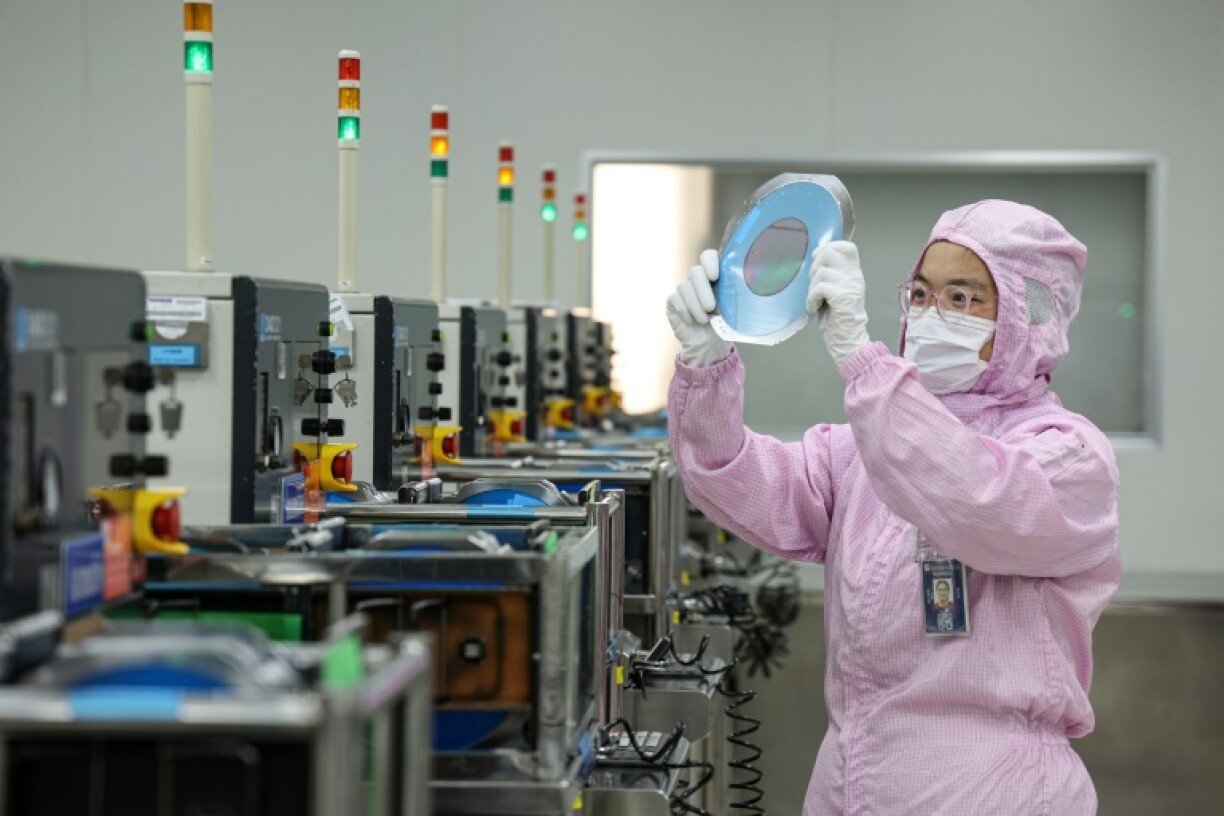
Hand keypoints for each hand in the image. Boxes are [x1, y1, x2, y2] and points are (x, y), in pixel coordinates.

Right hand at [666, 249, 732, 367]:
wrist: (709, 342)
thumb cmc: (722, 322)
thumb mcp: (731, 309)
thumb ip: (730, 297)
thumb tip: (732, 295)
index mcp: (714, 275)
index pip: (708, 257)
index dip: (709, 262)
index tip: (715, 277)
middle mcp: (697, 278)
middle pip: (695, 272)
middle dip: (703, 290)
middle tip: (710, 307)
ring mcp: (684, 288)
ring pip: (684, 287)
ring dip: (695, 306)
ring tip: (704, 320)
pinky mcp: (673, 300)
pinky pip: (676, 300)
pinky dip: (685, 312)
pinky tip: (692, 322)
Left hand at [807, 240, 870, 364]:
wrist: (848, 341)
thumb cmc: (837, 318)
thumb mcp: (835, 291)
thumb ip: (831, 275)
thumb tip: (815, 258)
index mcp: (854, 273)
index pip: (848, 247)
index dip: (830, 246)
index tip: (817, 258)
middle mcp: (855, 276)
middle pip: (830, 253)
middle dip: (814, 267)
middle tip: (813, 286)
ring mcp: (850, 286)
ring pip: (822, 271)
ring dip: (811, 287)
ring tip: (815, 301)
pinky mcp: (843, 297)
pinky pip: (820, 287)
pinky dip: (811, 299)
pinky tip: (814, 308)